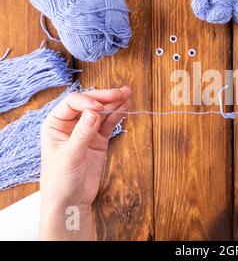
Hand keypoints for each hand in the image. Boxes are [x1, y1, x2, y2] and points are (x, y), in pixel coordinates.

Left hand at [39, 87, 130, 239]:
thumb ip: (82, 133)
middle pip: (89, 104)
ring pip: (101, 112)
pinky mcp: (98, 140)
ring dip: (114, 103)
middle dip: (105, 97)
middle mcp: (70, 124)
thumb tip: (94, 112)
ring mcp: (86, 131)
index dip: (87, 101)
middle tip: (121, 92)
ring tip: (127, 94)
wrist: (70, 201)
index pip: (72, 103)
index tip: (99, 108)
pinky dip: (117, 115)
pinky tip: (125, 107)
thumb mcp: (70, 156)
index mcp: (55, 124)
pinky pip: (108, 124)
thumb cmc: (60, 180)